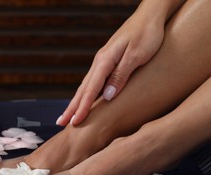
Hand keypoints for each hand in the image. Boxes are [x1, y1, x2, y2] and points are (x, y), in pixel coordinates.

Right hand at [57, 7, 165, 125]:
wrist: (150, 15)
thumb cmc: (147, 34)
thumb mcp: (137, 55)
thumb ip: (121, 75)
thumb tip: (106, 96)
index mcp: (105, 61)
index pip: (91, 90)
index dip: (83, 108)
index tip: (75, 123)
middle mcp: (100, 61)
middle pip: (83, 89)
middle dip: (71, 107)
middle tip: (61, 123)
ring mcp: (103, 61)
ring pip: (86, 85)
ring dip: (76, 101)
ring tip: (69, 116)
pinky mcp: (109, 61)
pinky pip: (94, 82)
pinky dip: (86, 94)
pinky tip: (85, 100)